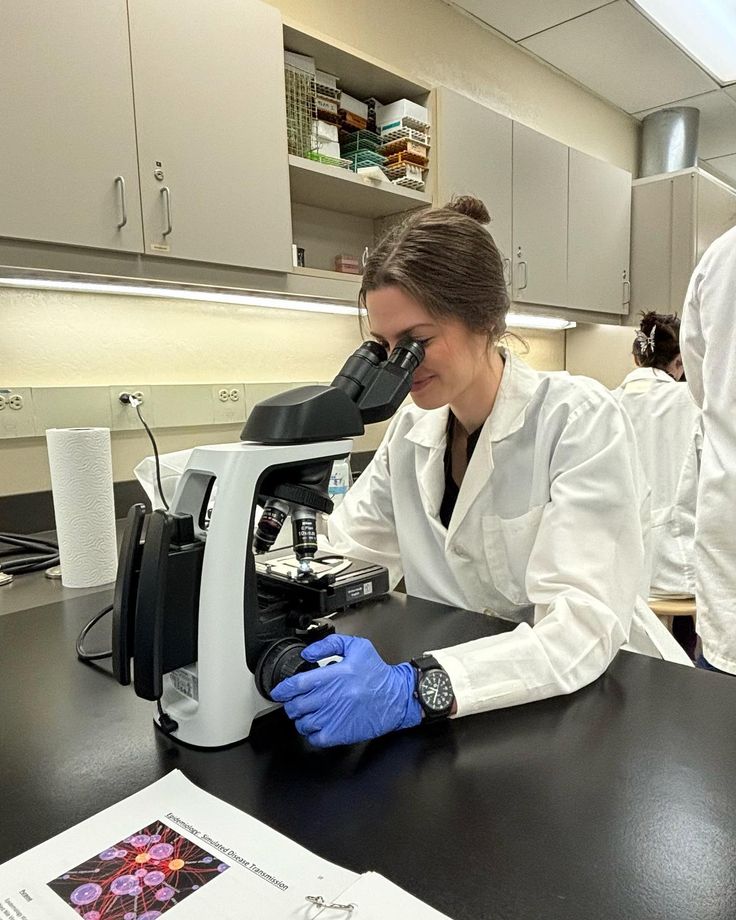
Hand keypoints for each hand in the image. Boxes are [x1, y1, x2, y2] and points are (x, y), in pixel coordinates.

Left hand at [270, 634, 421, 747]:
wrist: (397, 697)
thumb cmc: (377, 674)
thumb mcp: (357, 647)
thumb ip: (329, 645)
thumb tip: (307, 654)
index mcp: (336, 675)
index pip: (298, 684)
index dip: (283, 689)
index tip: (279, 690)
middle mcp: (333, 697)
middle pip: (297, 705)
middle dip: (292, 703)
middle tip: (296, 701)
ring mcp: (336, 717)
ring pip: (303, 723)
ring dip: (301, 718)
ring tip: (307, 713)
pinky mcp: (340, 733)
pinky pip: (315, 738)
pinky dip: (311, 733)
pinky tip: (317, 725)